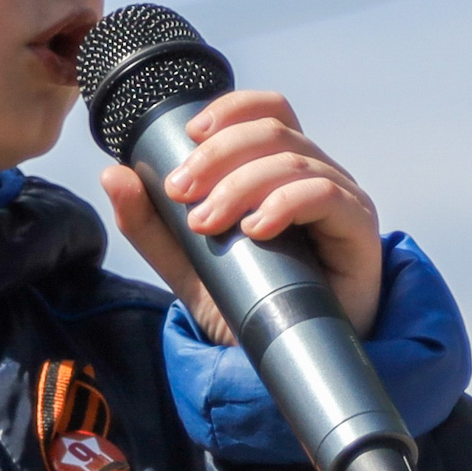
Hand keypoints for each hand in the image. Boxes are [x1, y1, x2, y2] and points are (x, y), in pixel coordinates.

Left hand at [100, 90, 383, 346]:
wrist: (285, 360)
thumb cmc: (248, 302)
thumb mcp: (188, 261)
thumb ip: (152, 223)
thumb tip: (112, 174)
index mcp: (280, 168)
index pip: (266, 111)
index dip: (231, 109)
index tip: (189, 135)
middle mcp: (314, 174)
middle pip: (272, 131)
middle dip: (218, 156)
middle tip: (180, 192)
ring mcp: (341, 198)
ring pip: (292, 161)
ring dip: (240, 185)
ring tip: (207, 223)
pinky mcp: (358, 229)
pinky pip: (326, 195)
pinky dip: (286, 203)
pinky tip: (257, 228)